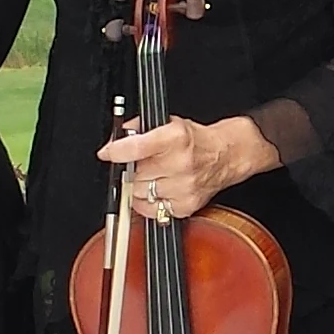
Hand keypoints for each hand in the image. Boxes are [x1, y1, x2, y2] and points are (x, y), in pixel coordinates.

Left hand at [97, 115, 276, 220]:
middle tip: (142, 163)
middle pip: (134, 174)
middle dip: (132, 169)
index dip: (115, 151)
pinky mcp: (185, 206)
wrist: (225, 155)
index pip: (135, 148)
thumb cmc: (196, 140)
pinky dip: (149, 202)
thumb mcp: (169, 123)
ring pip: (139, 193)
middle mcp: (180, 163)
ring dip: (140, 186)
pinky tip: (159, 190)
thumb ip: (139, 129)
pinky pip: (151, 209)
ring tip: (154, 176)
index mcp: (175, 138)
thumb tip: (115, 141)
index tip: (107, 153)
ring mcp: (183, 187)